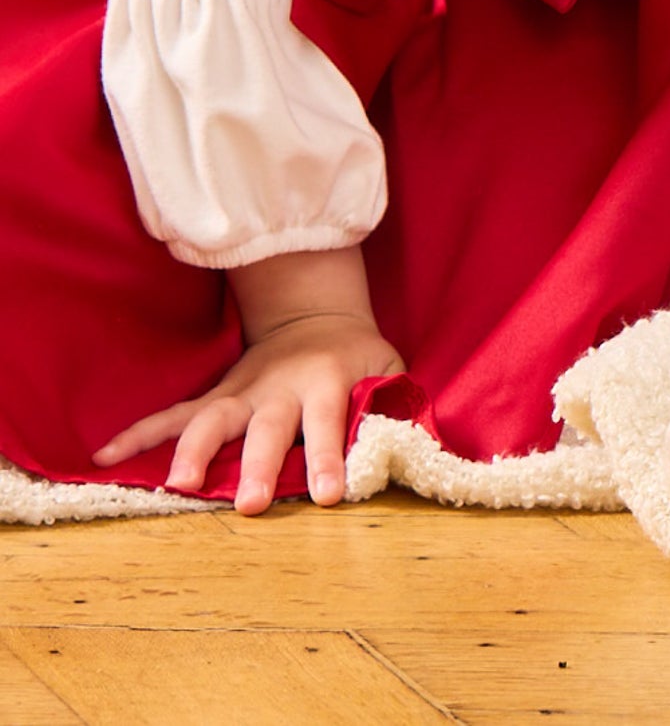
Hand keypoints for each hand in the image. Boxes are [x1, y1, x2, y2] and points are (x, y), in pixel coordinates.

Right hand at [94, 244, 403, 513]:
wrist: (314, 315)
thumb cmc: (357, 355)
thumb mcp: (388, 368)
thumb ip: (394, 404)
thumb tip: (411, 447)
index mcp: (327, 382)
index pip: (329, 422)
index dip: (329, 457)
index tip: (329, 496)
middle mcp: (279, 388)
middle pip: (266, 428)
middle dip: (256, 465)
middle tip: (248, 506)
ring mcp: (241, 392)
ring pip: (212, 419)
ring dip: (193, 451)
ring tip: (176, 486)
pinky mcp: (216, 397)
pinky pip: (173, 415)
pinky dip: (139, 433)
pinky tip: (105, 455)